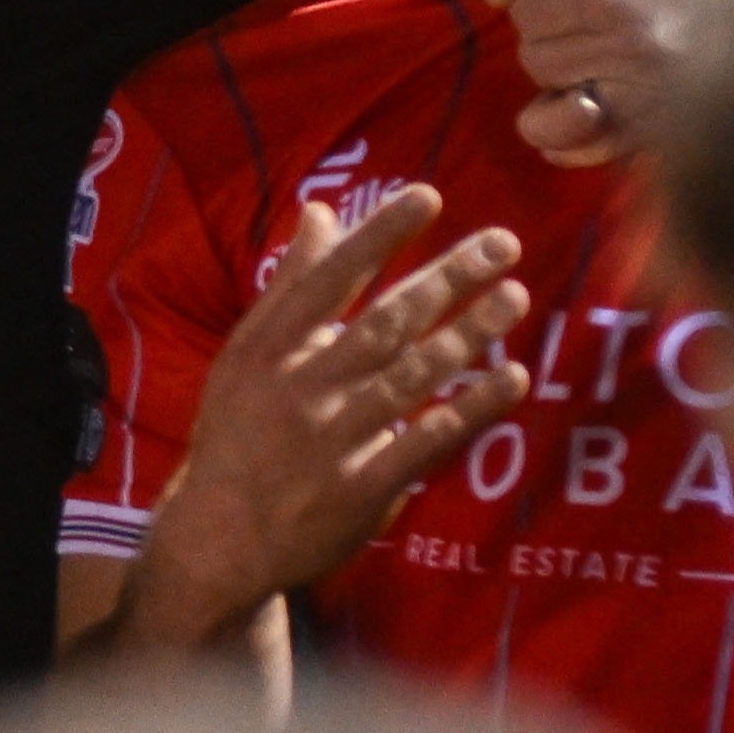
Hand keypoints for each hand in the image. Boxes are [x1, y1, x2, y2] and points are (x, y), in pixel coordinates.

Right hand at [113, 191, 528, 656]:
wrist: (219, 537)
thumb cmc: (238, 431)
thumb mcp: (246, 354)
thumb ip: (290, 284)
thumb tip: (322, 210)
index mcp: (267, 349)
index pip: (329, 280)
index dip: (379, 237)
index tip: (429, 196)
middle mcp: (299, 388)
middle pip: (384, 324)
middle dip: (446, 280)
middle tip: (503, 244)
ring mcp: (332, 440)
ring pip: (411, 377)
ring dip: (468, 334)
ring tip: (514, 297)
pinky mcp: (362, 489)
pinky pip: (427, 440)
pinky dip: (471, 409)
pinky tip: (510, 378)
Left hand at [493, 0, 733, 168]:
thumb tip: (492, 2)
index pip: (526, 19)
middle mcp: (633, 52)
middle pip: (540, 65)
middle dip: (551, 34)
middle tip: (591, 7)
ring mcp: (663, 92)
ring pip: (565, 115)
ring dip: (564, 86)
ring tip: (586, 61)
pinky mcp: (684, 116)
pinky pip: (608, 150)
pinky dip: (586, 136)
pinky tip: (586, 110)